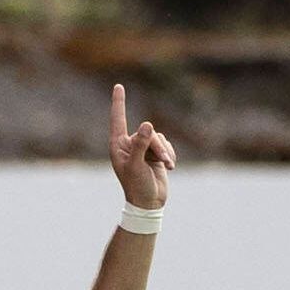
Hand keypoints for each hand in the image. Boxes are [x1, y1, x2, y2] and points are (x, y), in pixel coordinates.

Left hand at [109, 84, 175, 210]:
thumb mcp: (138, 165)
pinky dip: (170, 155)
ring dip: (165, 152)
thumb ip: (141, 144)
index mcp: (119, 146)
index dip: (119, 102)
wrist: (149, 202)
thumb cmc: (137, 186)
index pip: (118, 119)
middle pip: (149, 132)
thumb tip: (147, 124)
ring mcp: (143, 148)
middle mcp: (130, 144)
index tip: (118, 86)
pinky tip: (169, 167)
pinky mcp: (156, 153)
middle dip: (158, 146)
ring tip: (167, 167)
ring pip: (159, 138)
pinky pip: (166, 144)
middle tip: (161, 162)